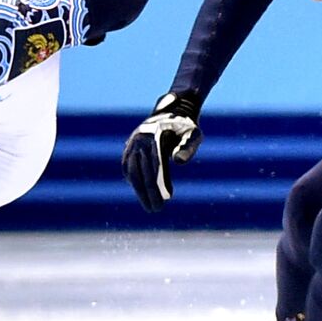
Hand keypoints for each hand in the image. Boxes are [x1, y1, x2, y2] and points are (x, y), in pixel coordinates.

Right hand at [122, 92, 202, 211]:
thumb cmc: (186, 127)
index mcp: (155, 135)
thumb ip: (188, 147)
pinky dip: (133, 180)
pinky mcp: (129, 146)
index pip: (155, 165)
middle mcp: (140, 139)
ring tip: (148, 206)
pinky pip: (127, 166)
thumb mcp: (193, 134)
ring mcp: (132, 142)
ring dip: (139, 190)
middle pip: (142, 171)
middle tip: (156, 210)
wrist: (173, 110)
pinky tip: (140, 192)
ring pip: (132, 171)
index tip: (165, 200)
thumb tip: (179, 162)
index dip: (159, 185)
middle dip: (149, 193)